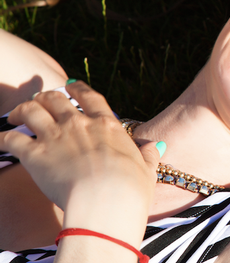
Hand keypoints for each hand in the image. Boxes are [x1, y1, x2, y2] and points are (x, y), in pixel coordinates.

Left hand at [0, 82, 159, 227]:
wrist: (107, 202)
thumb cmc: (130, 189)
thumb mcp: (147, 169)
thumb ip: (148, 155)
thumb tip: (155, 147)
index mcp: (107, 125)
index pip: (90, 97)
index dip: (78, 88)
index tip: (70, 86)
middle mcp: (79, 125)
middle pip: (55, 98)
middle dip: (45, 97)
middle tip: (39, 101)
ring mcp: (56, 137)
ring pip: (31, 110)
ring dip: (21, 111)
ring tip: (16, 116)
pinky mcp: (35, 156)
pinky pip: (11, 139)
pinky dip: (3, 138)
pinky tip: (0, 141)